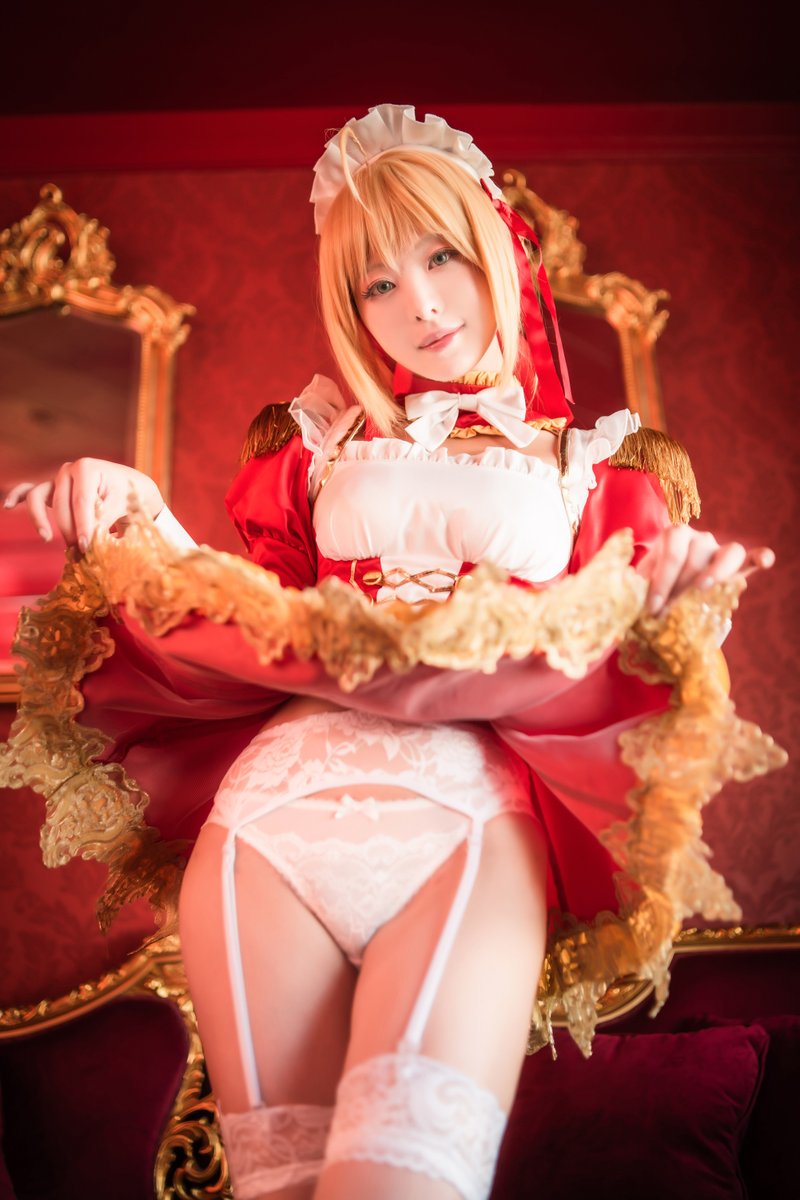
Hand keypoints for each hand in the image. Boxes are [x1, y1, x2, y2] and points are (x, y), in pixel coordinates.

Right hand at [3, 458, 163, 552]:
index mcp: (87, 469)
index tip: (87, 547)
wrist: (129, 485)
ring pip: (39, 498)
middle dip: (69, 530)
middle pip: (61, 504)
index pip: (81, 502)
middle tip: (80, 551)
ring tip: (46, 537)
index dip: (83, 526)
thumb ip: (103, 520)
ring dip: (40, 519)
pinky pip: (30, 492)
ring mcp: (57, 479)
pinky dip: (18, 497)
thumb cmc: (127, 495)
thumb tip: (88, 541)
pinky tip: (8, 506)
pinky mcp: (52, 489)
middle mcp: (68, 470)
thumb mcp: (122, 505)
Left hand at [638, 525, 774, 614]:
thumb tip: (628, 605)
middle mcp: (699, 538)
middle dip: (682, 587)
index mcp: (674, 536)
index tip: (653, 609)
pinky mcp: (738, 563)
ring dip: (717, 571)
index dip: (662, 582)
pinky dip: (760, 557)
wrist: (672, 583)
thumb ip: (638, 589)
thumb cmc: (656, 582)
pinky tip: (764, 563)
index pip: (671, 554)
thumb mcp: (643, 582)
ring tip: (704, 590)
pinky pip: (752, 555)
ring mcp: (720, 549)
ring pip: (728, 552)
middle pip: (697, 556)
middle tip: (670, 613)